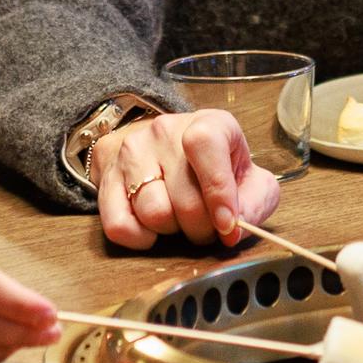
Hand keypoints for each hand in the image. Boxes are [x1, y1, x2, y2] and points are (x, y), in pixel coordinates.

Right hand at [91, 107, 282, 251]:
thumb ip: (255, 202)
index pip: (205, 145)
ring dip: (172, 230)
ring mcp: (132, 152)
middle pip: (183, 198)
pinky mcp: (107, 176)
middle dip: (202, 227)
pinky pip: (118, 224)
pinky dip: (140, 238)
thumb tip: (236, 228)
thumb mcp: (249, 177)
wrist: (165, 148)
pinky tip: (153, 229)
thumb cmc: (214, 167)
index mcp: (207, 124)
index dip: (218, 190)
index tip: (227, 224)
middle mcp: (165, 131)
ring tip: (179, 218)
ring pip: (153, 213)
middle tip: (207, 226)